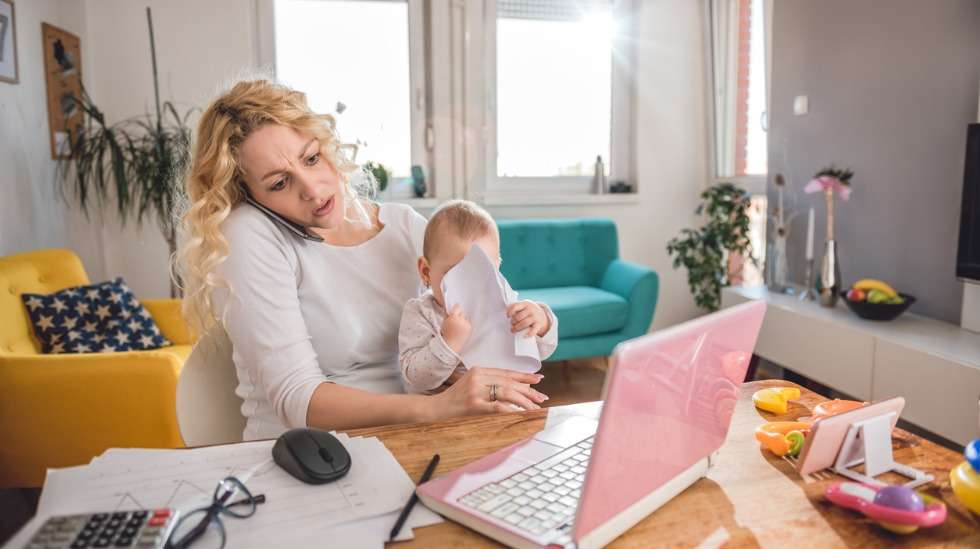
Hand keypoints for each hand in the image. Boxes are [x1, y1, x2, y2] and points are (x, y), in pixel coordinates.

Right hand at [430, 366, 548, 417]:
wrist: (436, 408)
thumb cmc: (455, 398)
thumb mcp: (471, 384)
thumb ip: (488, 383)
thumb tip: (514, 389)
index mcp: (478, 370)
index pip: (506, 373)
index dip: (523, 376)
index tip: (538, 379)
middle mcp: (478, 377)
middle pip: (509, 382)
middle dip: (528, 390)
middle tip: (541, 397)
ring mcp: (475, 391)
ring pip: (506, 393)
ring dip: (523, 401)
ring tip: (535, 407)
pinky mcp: (473, 405)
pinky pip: (497, 406)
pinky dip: (510, 409)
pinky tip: (520, 412)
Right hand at [441, 304, 471, 352]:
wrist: (450, 345)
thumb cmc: (445, 334)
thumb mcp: (444, 322)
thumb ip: (447, 314)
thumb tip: (450, 308)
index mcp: (453, 318)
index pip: (458, 307)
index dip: (455, 309)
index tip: (454, 312)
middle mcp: (461, 321)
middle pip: (462, 313)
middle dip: (459, 316)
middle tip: (454, 322)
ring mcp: (467, 325)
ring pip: (466, 318)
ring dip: (463, 320)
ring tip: (458, 327)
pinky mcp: (470, 329)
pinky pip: (468, 323)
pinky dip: (465, 325)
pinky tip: (461, 330)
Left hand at [507, 301, 550, 337]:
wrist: (541, 314)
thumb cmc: (528, 310)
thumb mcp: (523, 306)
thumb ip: (515, 308)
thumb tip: (507, 315)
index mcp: (525, 303)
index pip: (515, 306)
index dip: (510, 312)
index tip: (507, 316)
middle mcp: (531, 309)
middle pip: (519, 316)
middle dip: (513, 322)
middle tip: (511, 324)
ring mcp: (535, 316)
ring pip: (524, 323)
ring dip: (517, 328)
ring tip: (513, 330)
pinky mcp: (539, 324)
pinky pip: (534, 330)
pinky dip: (529, 334)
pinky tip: (525, 336)